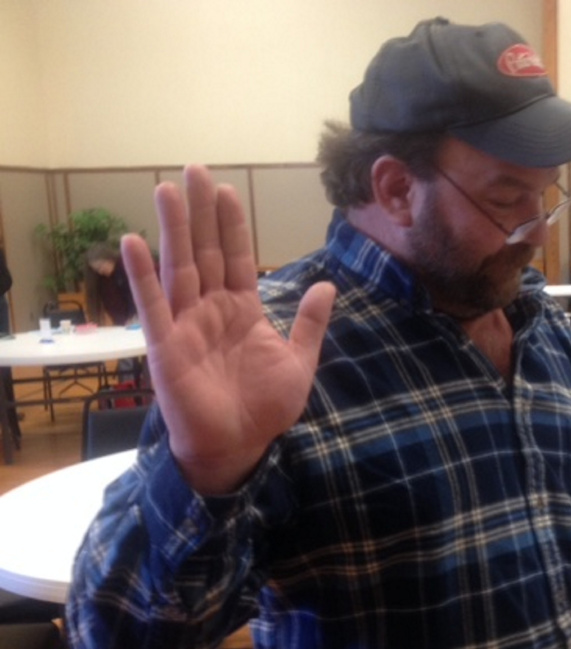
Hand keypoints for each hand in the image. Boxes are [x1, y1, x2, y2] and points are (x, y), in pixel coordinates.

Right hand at [121, 165, 335, 494]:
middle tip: (194, 170)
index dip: (232, 224)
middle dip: (201, 213)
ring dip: (172, 229)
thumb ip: (309, 323)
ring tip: (166, 189)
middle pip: (206, 252)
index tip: (228, 189)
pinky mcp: (166, 346)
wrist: (242, 447)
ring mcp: (187, 325)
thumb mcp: (298, 360)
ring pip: (179, 268)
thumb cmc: (266, 407)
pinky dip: (143, 275)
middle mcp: (211, 309)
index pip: (238, 257)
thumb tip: (327, 285)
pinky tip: (134, 242)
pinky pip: (154, 306)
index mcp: (242, 310)